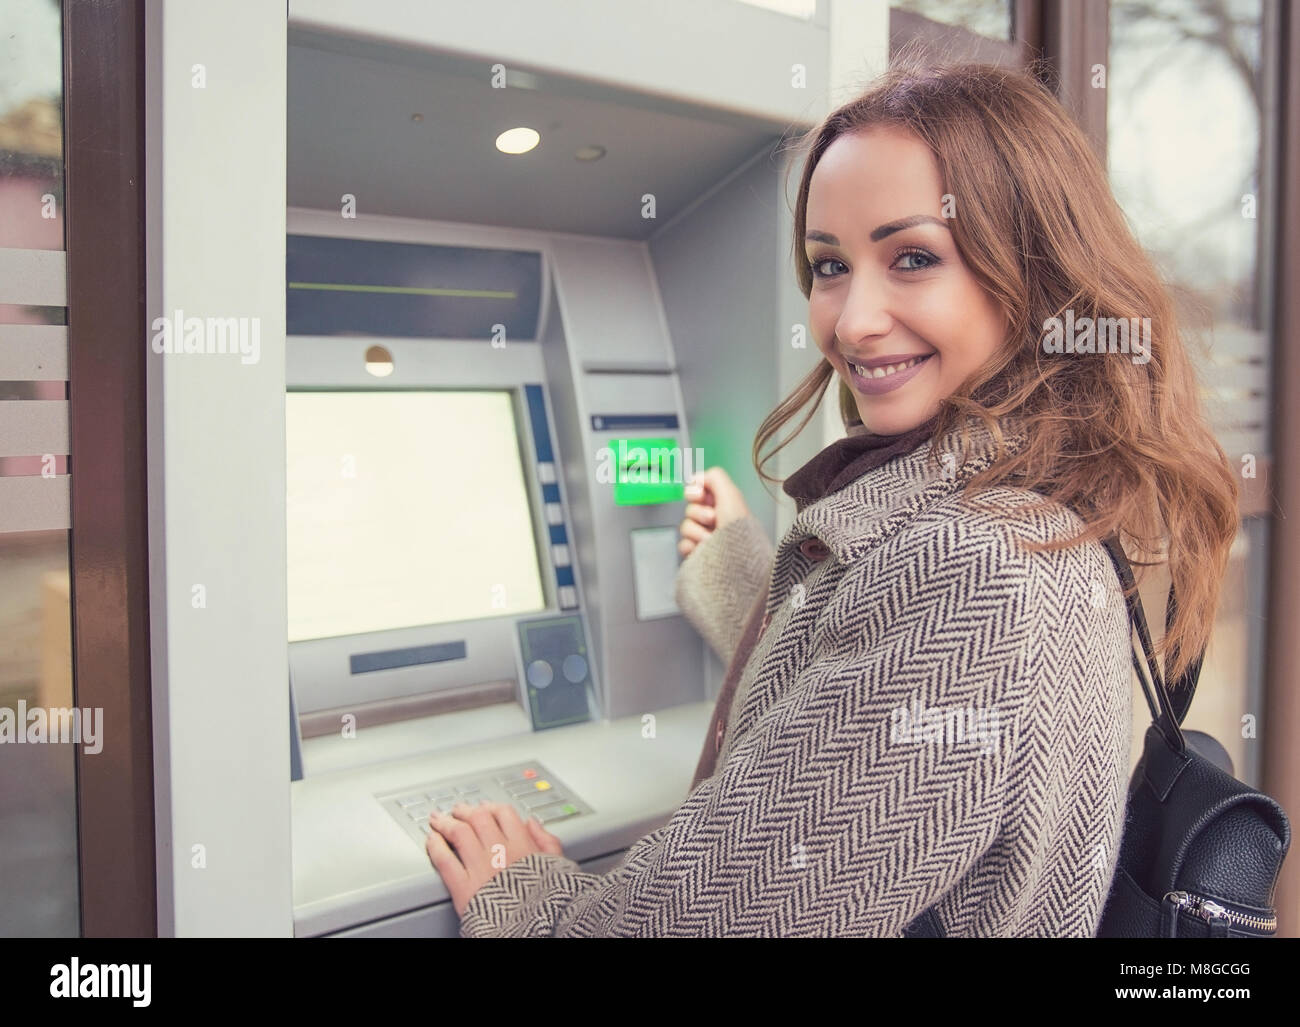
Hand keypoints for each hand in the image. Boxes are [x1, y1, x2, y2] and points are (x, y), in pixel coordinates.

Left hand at [426, 800, 565, 916]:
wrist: (532, 930)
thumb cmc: (546, 903)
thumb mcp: (558, 868)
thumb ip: (547, 841)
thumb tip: (533, 823)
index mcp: (523, 846)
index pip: (503, 813)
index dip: (491, 807)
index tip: (484, 807)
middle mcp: (500, 852)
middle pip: (478, 818)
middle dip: (465, 810)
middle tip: (457, 810)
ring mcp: (480, 868)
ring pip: (458, 833)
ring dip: (445, 823)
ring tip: (437, 820)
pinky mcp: (463, 888)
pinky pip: (444, 860)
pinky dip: (435, 846)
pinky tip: (431, 841)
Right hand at [679, 467, 750, 557]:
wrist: (738, 560)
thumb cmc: (739, 530)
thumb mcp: (731, 495)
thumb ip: (715, 477)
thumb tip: (698, 476)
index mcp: (723, 504)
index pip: (697, 491)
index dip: (695, 492)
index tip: (700, 496)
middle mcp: (714, 519)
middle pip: (690, 508)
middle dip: (699, 513)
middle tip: (713, 519)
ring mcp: (705, 537)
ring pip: (685, 526)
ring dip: (697, 531)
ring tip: (711, 538)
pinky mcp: (698, 553)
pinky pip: (683, 544)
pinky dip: (691, 546)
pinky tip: (703, 548)